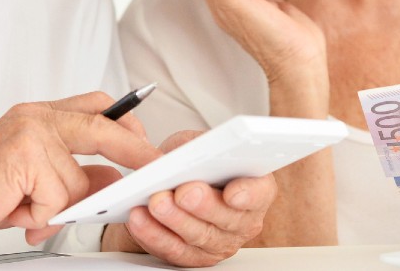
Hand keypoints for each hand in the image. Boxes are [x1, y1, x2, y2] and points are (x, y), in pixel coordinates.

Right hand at [0, 91, 162, 243]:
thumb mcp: (36, 178)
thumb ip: (74, 173)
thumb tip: (110, 179)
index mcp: (40, 115)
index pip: (95, 105)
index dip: (125, 120)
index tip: (144, 139)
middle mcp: (38, 117)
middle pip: (103, 126)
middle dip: (135, 149)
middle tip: (155, 165)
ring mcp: (33, 133)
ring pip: (78, 181)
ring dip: (57, 207)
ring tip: (27, 209)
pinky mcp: (26, 157)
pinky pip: (57, 198)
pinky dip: (40, 216)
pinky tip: (17, 210)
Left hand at [102, 130, 276, 266]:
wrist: (171, 183)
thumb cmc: (191, 161)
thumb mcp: (195, 142)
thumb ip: (196, 147)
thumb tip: (185, 154)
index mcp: (254, 186)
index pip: (260, 192)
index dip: (248, 194)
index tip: (232, 192)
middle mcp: (243, 220)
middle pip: (227, 218)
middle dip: (203, 205)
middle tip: (184, 193)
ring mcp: (220, 242)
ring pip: (199, 236)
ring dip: (174, 220)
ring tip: (156, 203)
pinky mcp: (194, 257)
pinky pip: (174, 251)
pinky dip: (154, 235)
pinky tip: (140, 220)